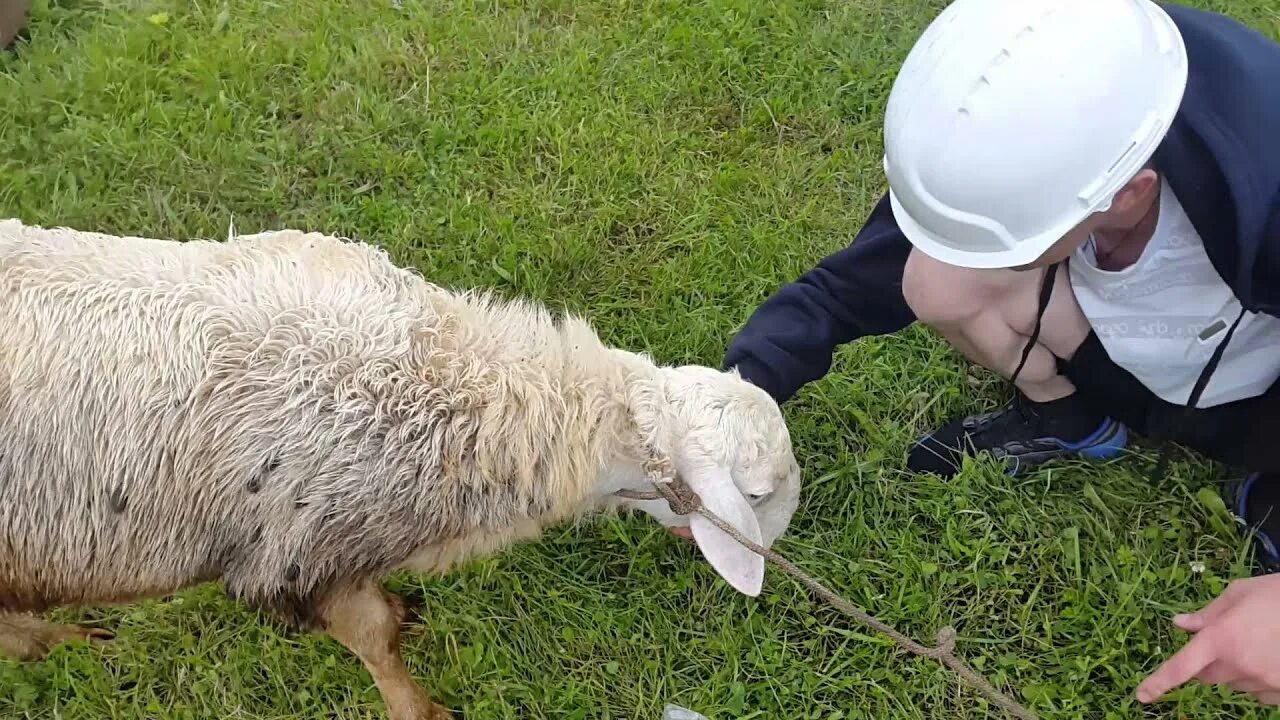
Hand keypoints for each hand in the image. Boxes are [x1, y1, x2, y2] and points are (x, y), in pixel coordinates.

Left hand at [1137, 574, 1279, 704]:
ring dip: (1236, 670)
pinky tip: (1273, 656)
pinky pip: (1259, 693)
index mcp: (1221, 638)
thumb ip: (1207, 614)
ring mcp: (1263, 682)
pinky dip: (1259, 679)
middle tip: (1226, 641)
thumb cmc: (1278, 594)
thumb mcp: (1239, 593)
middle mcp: (1238, 664)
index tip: (1141, 696)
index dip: (1158, 682)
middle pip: (1207, 677)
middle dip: (1208, 664)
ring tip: (1259, 643)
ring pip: (1234, 684)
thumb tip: (1179, 625)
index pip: (1181, 666)